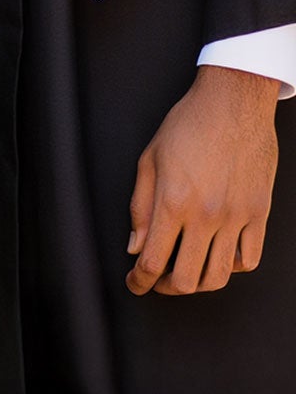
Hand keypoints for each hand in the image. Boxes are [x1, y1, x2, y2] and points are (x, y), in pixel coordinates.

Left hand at [127, 64, 278, 295]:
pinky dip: (231, 267)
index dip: (139, 281)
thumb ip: (140, 207)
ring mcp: (237, 218)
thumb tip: (135, 246)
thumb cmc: (187, 125)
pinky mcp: (259, 215)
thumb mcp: (149, 159)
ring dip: (198, 284)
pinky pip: (249, 259)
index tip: (134, 284)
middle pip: (187, 279)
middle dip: (165, 288)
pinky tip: (217, 257)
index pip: (153, 260)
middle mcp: (207, 216)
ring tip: (184, 275)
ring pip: (220, 276)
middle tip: (155, 281)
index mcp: (173, 201)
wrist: (233, 104)